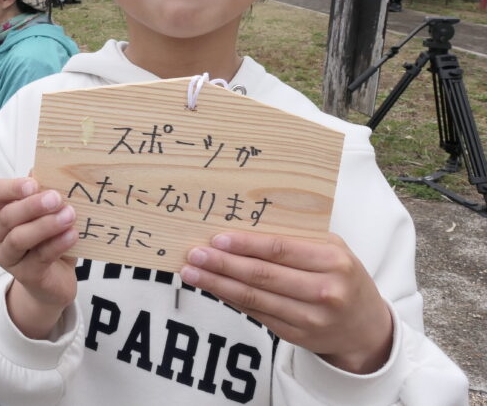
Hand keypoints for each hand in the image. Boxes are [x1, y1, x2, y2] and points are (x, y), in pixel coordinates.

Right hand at [0, 178, 77, 338]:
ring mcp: (8, 257)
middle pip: (7, 216)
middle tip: (57, 198)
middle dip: (33, 206)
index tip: (34, 184)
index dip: (12, 187)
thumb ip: (45, 192)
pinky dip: (57, 244)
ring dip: (46, 225)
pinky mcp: (25, 275)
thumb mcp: (48, 212)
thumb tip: (45, 167)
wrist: (55, 280)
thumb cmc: (50, 238)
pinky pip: (39, 257)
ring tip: (69, 216)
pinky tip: (72, 235)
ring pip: (19, 238)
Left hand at [180, 232, 393, 373]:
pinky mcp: (296, 336)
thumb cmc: (343, 276)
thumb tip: (246, 223)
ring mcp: (310, 318)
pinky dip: (230, 299)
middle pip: (263, 275)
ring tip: (192, 272)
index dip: (246, 245)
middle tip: (194, 254)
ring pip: (255, 298)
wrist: (365, 326)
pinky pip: (256, 314)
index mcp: (334, 261)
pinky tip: (212, 287)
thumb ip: (298, 237)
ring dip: (218, 284)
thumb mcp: (333, 249)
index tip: (217, 239)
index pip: (281, 250)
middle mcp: (324, 291)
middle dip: (223, 264)